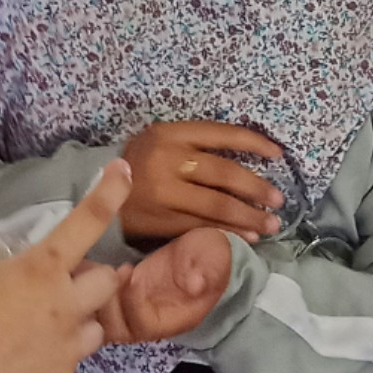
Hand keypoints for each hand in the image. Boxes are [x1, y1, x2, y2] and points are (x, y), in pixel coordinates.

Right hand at [0, 164, 130, 372]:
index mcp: (40, 270)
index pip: (88, 221)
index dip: (111, 191)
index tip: (124, 170)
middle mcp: (65, 307)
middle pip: (108, 280)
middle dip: (91, 275)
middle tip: (59, 280)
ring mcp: (66, 350)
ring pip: (95, 326)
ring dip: (78, 316)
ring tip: (44, 322)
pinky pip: (69, 362)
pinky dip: (54, 354)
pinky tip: (23, 357)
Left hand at [97, 228, 233, 343]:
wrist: (202, 253)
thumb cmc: (209, 256)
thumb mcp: (214, 260)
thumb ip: (207, 272)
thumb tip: (196, 283)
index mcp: (172, 319)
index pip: (143, 326)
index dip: (132, 304)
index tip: (130, 272)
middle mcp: (147, 321)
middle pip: (114, 330)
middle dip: (105, 303)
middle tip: (107, 269)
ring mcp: (129, 312)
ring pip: (97, 319)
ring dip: (89, 295)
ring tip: (94, 265)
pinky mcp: (116, 299)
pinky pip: (90, 305)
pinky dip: (81, 288)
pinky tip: (85, 264)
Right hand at [119, 120, 284, 241]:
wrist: (94, 190)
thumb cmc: (139, 164)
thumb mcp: (162, 142)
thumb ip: (196, 147)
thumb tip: (250, 162)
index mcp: (170, 133)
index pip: (222, 134)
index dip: (254, 144)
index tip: (278, 155)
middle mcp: (166, 160)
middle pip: (223, 174)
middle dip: (256, 188)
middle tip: (278, 201)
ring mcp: (162, 192)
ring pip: (215, 205)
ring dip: (248, 217)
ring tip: (270, 224)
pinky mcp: (158, 220)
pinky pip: (200, 227)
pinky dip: (227, 233)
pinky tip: (246, 238)